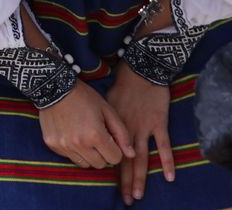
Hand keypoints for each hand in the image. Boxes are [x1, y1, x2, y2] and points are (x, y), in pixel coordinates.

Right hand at [39, 82, 132, 170]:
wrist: (54, 86)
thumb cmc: (85, 97)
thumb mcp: (108, 111)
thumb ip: (122, 134)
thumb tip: (131, 155)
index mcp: (95, 135)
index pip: (115, 159)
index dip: (115, 149)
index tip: (109, 138)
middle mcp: (79, 144)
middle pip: (100, 164)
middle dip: (103, 154)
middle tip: (97, 138)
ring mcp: (64, 145)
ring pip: (85, 164)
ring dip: (88, 155)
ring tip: (84, 137)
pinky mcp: (52, 144)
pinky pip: (70, 157)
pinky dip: (74, 150)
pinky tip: (71, 134)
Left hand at [108, 63, 173, 204]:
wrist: (140, 71)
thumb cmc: (122, 86)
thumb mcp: (105, 104)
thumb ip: (104, 123)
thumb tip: (98, 138)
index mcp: (113, 127)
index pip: (112, 154)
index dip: (112, 171)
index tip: (114, 187)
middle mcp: (127, 130)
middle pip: (125, 161)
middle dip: (125, 181)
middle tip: (127, 200)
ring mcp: (143, 128)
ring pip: (141, 157)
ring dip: (140, 177)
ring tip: (138, 194)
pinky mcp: (159, 123)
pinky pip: (163, 145)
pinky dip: (167, 161)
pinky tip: (169, 176)